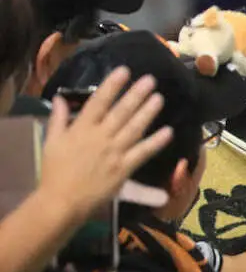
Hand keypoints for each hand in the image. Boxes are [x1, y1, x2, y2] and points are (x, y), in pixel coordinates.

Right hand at [38, 67, 173, 218]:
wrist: (62, 200)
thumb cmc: (55, 171)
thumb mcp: (51, 141)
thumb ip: (58, 119)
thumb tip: (61, 98)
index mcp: (81, 128)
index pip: (99, 101)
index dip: (112, 85)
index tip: (124, 71)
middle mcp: (99, 137)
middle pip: (121, 112)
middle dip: (136, 94)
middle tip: (150, 80)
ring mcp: (113, 152)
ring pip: (134, 128)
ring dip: (148, 112)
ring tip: (159, 98)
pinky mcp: (124, 169)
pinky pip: (142, 152)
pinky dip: (155, 142)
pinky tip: (168, 132)